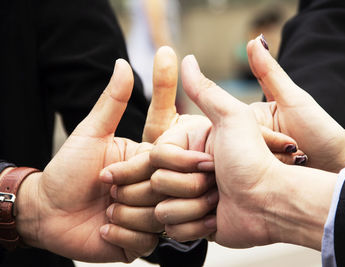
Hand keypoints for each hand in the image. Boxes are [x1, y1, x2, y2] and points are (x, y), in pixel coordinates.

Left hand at [16, 59, 157, 262]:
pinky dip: (118, 235)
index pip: (169, 164)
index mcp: (148, 163)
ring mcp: (149, 216)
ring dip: (121, 216)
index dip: (147, 170)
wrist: (46, 210)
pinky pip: (143, 241)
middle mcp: (154, 188)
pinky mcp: (139, 241)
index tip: (117, 174)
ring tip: (102, 210)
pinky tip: (102, 228)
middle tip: (105, 192)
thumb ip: (112, 102)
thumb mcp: (90, 133)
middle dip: (128, 195)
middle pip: (165, 193)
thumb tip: (122, 63)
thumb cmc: (67, 169)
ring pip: (156, 219)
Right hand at [156, 55, 337, 248]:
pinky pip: (173, 228)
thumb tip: (185, 58)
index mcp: (191, 147)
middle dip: (189, 186)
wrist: (275, 201)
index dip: (180, 163)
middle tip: (218, 183)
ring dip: (194, 208)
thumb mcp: (233, 118)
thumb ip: (206, 89)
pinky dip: (196, 226)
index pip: (157, 156)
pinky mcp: (191, 223)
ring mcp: (188, 198)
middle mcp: (186, 171)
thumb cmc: (255, 159)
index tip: (210, 163)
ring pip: (161, 209)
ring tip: (220, 201)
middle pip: (155, 183)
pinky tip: (217, 219)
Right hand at [247, 36, 344, 171]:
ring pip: (250, 160)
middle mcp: (252, 133)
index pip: (244, 125)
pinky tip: (290, 172)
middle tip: (297, 153)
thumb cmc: (319, 128)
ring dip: (278, 164)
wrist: (337, 160)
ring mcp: (257, 152)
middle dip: (274, 151)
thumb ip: (269, 72)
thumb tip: (254, 40)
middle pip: (246, 144)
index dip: (267, 136)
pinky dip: (276, 173)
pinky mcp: (262, 170)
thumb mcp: (293, 100)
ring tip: (299, 162)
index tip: (290, 143)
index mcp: (256, 115)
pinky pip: (257, 173)